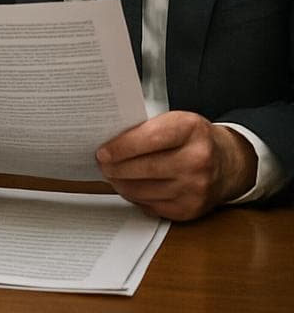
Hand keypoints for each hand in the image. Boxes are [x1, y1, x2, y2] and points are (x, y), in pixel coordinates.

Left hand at [96, 111, 255, 220]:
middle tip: (101, 165)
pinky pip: (152, 206)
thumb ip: (146, 129)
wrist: (228, 163)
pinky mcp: (191, 209)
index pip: (149, 139)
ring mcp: (196, 188)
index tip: (102, 152)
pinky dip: (136, 197)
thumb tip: (108, 143)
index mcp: (191, 129)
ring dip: (121, 184)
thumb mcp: (176, 121)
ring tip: (112, 175)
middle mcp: (198, 160)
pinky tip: (130, 187)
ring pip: (144, 190)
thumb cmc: (193, 138)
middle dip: (115, 168)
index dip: (121, 147)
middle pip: (144, 168)